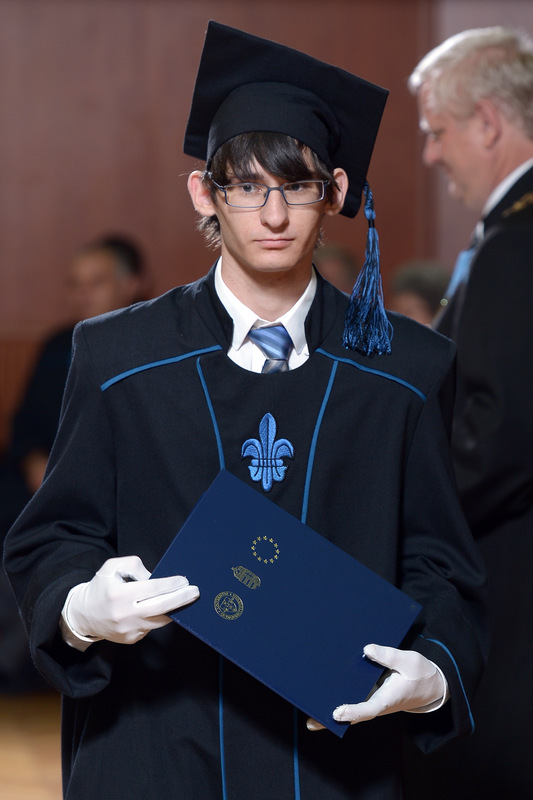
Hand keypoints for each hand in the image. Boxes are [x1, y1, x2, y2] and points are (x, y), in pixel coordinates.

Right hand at [63, 555, 198, 644]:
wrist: (83, 615)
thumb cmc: (101, 587)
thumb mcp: (112, 567)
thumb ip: (135, 566)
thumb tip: (156, 578)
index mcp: (119, 594)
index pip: (153, 589)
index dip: (171, 584)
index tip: (184, 580)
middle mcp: (125, 614)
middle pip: (161, 607)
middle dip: (181, 599)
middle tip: (195, 592)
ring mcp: (128, 630)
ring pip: (159, 620)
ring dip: (173, 609)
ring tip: (184, 599)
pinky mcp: (131, 639)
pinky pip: (151, 627)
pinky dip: (158, 617)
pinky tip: (161, 609)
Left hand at [307, 643, 445, 730]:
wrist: (433, 686)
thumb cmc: (421, 674)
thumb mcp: (409, 660)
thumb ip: (388, 655)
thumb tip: (366, 649)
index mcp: (389, 698)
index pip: (369, 709)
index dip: (353, 712)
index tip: (337, 713)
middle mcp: (378, 704)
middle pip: (354, 715)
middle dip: (333, 719)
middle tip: (311, 720)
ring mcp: (374, 702)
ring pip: (352, 710)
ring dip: (333, 711)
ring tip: (309, 708)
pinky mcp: (373, 696)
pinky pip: (356, 700)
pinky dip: (341, 698)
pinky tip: (324, 693)